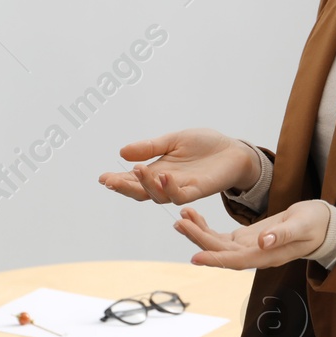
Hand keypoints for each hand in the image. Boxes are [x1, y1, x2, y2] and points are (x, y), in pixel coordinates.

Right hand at [99, 128, 261, 204]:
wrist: (233, 150)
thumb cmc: (204, 145)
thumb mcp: (173, 140)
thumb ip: (150, 147)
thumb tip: (122, 152)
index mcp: (158, 171)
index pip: (133, 179)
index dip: (118, 180)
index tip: (102, 177)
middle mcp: (167, 183)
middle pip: (141, 192)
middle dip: (124, 187)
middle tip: (110, 181)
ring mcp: (182, 188)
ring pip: (158, 195)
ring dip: (146, 185)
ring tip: (137, 170)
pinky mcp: (199, 190)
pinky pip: (181, 195)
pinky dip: (171, 188)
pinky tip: (164, 176)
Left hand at [173, 200, 333, 269]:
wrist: (321, 225)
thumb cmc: (315, 225)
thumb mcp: (303, 226)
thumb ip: (283, 235)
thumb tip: (263, 243)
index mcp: (267, 256)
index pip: (236, 260)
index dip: (215, 259)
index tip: (195, 256)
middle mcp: (254, 255)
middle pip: (221, 252)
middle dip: (199, 239)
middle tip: (180, 223)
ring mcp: (248, 248)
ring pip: (217, 244)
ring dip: (198, 233)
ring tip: (181, 218)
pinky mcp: (245, 238)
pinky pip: (221, 236)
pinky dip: (206, 227)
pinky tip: (193, 217)